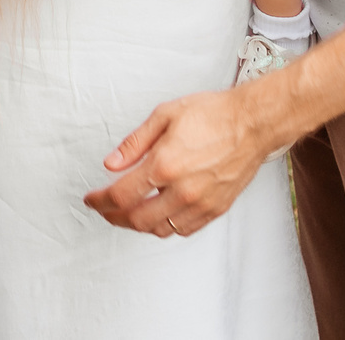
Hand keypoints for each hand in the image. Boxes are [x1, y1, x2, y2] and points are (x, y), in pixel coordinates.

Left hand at [83, 87, 275, 237]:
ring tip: (128, 213)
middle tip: (104, 209)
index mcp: (164, 164)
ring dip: (138, 225)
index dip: (100, 200)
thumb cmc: (213, 114)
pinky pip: (183, 230)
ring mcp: (200, 203)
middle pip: (136, 219)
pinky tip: (157, 215)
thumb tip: (111, 163)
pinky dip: (164, 227)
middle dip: (114, 217)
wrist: (252, 123)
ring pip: (159, 230)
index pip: (121, 195)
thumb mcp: (165, 115)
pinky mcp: (215, 209)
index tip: (92, 199)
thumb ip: (135, 143)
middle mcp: (181, 190)